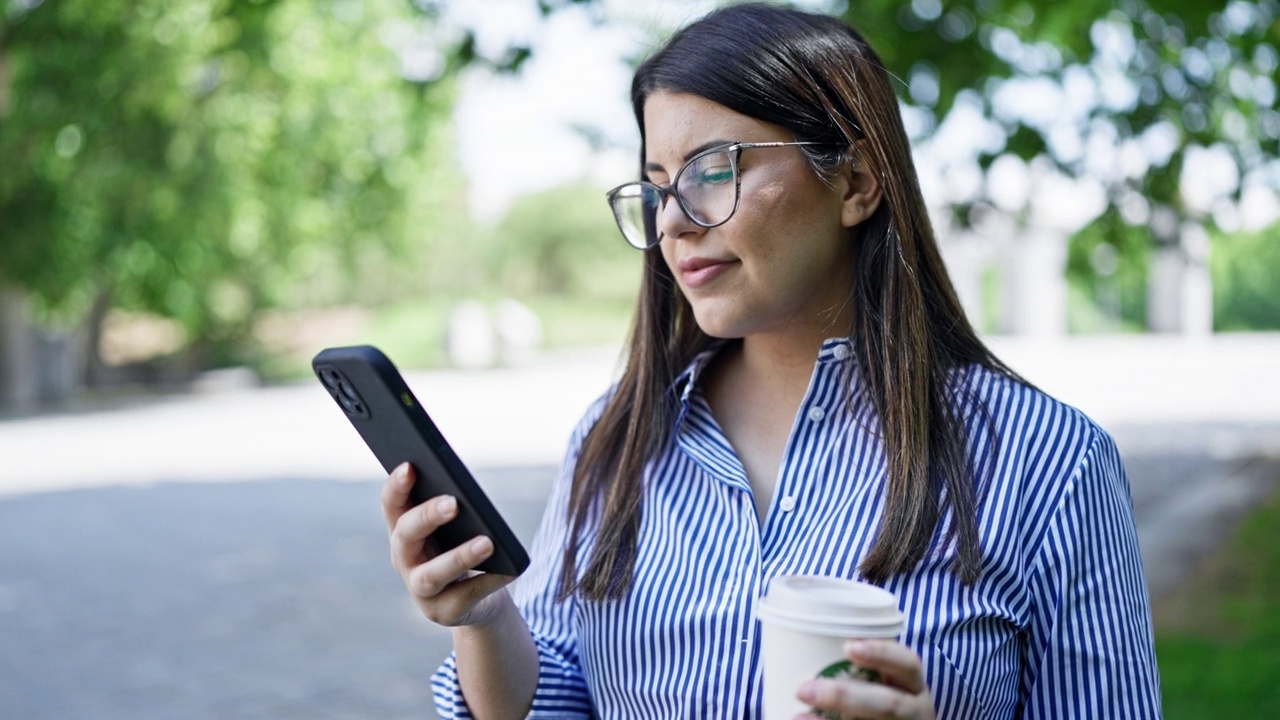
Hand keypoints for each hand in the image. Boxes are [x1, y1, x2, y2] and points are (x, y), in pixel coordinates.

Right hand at [382, 462, 514, 626]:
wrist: (474, 598)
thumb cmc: (461, 546)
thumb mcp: (455, 525)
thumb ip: (452, 505)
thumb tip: (467, 491)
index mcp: (403, 530)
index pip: (391, 505)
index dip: (396, 486)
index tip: (410, 466)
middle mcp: (404, 560)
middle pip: (406, 536)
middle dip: (427, 517)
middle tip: (454, 503)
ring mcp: (420, 590)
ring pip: (431, 575)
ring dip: (459, 557)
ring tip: (487, 542)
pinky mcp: (443, 612)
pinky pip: (465, 596)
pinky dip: (487, 582)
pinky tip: (507, 570)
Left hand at [794, 639, 934, 719]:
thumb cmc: (880, 696)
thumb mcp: (883, 680)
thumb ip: (856, 665)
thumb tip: (800, 635)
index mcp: (913, 685)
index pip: (907, 664)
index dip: (881, 653)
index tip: (849, 646)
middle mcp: (914, 710)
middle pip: (887, 704)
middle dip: (844, 696)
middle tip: (803, 689)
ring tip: (797, 716)